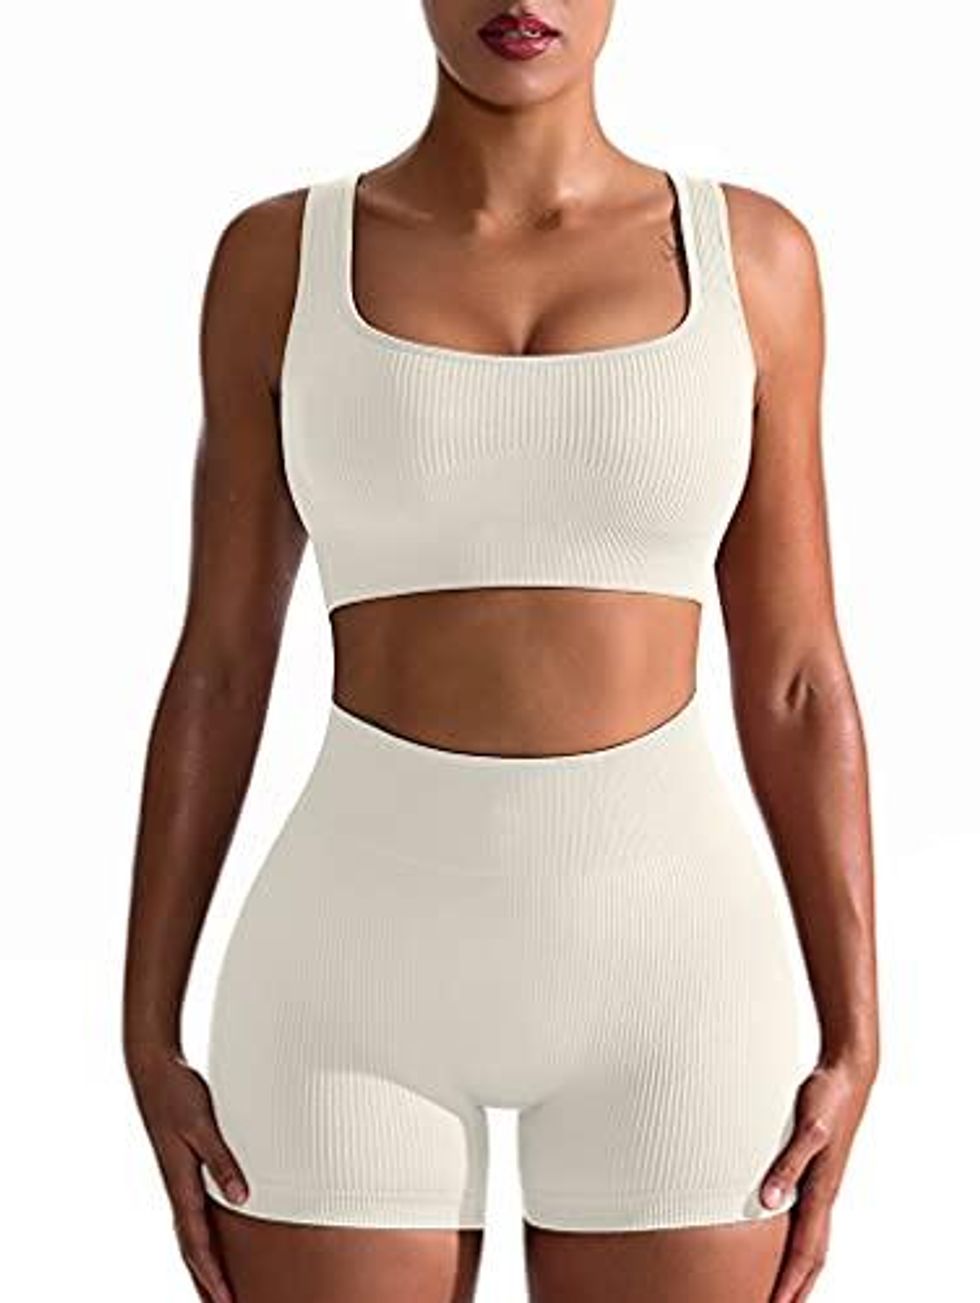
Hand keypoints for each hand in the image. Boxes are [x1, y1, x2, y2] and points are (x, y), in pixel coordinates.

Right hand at [127, 1046, 247, 1302]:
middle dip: (206, 1281)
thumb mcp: (203, 1126)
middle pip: (191, 1247)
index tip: (226, 1300)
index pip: (196, 1241)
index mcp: (180, 1183)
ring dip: (202, 1263)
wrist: (154, 1070)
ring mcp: (178, 1178)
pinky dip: (201, 1235)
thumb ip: (223, 1161)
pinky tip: (211, 1239)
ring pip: (190, 1232)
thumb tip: (242, 1199)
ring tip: (216, 1290)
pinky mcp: (182, 1167)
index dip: (211, 1273)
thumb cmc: (178, 1095)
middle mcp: (177, 1187)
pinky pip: (193, 1212)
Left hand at [763, 1056, 875, 1302]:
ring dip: (800, 1268)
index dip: (790, 1282)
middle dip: (798, 1287)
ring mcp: (823, 1182)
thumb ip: (788, 1164)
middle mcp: (824, 1192)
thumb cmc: (828, 1097)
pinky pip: (808, 1215)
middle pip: (812, 1254)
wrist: (846, 1072)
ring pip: (813, 1238)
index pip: (806, 1249)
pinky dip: (801, 1238)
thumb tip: (769, 1202)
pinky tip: (788, 1236)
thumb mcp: (807, 1128)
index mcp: (822, 1189)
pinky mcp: (817, 1168)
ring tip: (786, 1290)